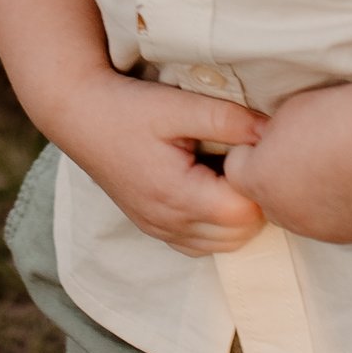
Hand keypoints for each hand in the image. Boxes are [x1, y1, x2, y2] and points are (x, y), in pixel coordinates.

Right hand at [42, 67, 267, 254]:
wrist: (78, 115)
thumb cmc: (127, 108)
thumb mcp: (178, 106)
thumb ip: (229, 119)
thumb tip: (273, 131)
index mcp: (178, 196)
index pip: (246, 214)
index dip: (257, 183)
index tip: (249, 150)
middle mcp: (168, 223)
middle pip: (239, 236)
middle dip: (252, 202)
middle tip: (242, 160)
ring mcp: (159, 229)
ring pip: (222, 246)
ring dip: (235, 216)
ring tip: (226, 172)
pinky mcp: (153, 227)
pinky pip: (199, 244)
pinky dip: (215, 226)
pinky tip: (210, 189)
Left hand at [222, 80, 351, 243]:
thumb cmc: (337, 114)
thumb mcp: (288, 113)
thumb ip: (273, 137)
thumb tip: (278, 145)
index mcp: (259, 179)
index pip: (237, 170)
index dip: (256, 152)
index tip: (277, 138)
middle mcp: (283, 213)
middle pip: (271, 199)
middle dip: (284, 181)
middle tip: (313, 153)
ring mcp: (320, 230)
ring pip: (307, 216)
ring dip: (316, 198)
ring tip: (343, 166)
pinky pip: (343, 222)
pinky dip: (349, 207)